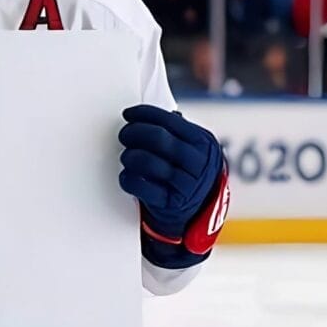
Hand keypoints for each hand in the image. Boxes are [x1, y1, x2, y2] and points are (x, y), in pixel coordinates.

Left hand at [118, 105, 228, 255]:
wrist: (198, 212)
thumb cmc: (186, 171)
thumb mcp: (191, 148)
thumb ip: (174, 131)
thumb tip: (141, 114)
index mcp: (203, 143)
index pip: (170, 121)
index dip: (144, 114)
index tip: (128, 114)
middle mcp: (198, 163)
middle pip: (158, 138)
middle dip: (134, 133)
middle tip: (123, 135)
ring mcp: (187, 185)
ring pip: (148, 162)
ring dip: (129, 156)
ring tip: (126, 157)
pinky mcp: (172, 204)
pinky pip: (142, 187)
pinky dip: (128, 179)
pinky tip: (126, 175)